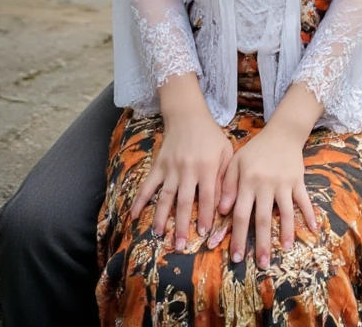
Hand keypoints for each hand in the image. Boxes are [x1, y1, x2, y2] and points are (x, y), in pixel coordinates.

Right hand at [132, 110, 232, 248]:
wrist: (188, 115)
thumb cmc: (211, 136)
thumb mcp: (226, 152)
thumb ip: (227, 178)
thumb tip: (225, 206)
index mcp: (207, 166)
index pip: (207, 196)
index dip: (205, 216)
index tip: (203, 234)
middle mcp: (188, 169)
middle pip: (184, 201)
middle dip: (182, 225)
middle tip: (180, 246)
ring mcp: (171, 167)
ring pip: (165, 196)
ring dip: (161, 217)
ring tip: (159, 235)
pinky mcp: (158, 165)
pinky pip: (148, 184)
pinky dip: (140, 200)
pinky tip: (134, 215)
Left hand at [216, 124, 317, 270]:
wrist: (281, 133)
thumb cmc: (255, 150)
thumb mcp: (236, 162)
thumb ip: (227, 185)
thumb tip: (223, 211)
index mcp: (247, 181)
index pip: (240, 214)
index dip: (237, 236)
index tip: (235, 257)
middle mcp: (265, 184)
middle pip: (262, 219)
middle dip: (261, 244)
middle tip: (261, 265)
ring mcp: (283, 183)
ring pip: (285, 213)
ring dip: (285, 233)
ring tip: (283, 251)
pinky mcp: (298, 181)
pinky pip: (304, 200)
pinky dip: (309, 214)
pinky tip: (313, 229)